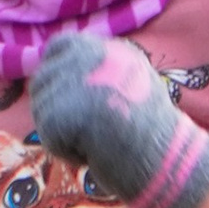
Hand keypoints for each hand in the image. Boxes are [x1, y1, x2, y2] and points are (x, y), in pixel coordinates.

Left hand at [30, 29, 208, 207]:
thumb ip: (94, 70)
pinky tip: (94, 153)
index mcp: (106, 49)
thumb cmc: (151, 132)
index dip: (56, 75)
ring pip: (42, 110)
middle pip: (43, 81)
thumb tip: (49, 65)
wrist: (166, 160)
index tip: (73, 102)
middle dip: (56, 109)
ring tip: (97, 141)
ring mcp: (76, 84)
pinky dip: (66, 153)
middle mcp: (90, 58)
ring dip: (62, 133)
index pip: (57, 47)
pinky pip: (48, 136)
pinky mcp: (64, 113)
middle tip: (90, 131)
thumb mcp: (128, 83)